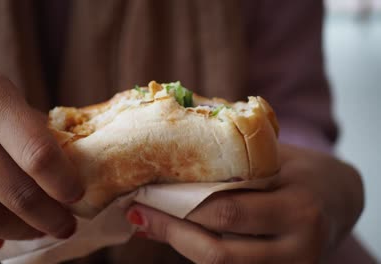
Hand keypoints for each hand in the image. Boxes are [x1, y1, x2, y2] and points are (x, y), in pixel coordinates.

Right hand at [0, 40, 82, 247]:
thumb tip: (64, 169)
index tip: (78, 197)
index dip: (63, 184)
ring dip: (20, 231)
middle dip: (49, 218)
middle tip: (66, 226)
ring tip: (39, 232)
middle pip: (15, 192)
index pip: (37, 154)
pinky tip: (1, 235)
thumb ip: (27, 126)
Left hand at [126, 144, 363, 262]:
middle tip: (139, 213)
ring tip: (150, 223)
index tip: (142, 196)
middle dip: (172, 232)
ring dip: (181, 246)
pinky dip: (203, 253)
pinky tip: (180, 234)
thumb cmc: (300, 169)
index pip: (226, 211)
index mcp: (296, 203)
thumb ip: (230, 163)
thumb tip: (169, 161)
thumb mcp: (273, 157)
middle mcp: (299, 242)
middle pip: (220, 249)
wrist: (340, 197)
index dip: (177, 208)